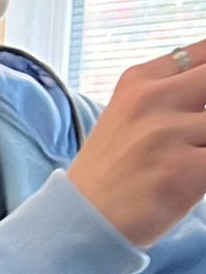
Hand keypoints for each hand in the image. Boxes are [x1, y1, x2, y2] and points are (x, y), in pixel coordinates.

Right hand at [67, 36, 205, 248]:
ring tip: (193, 155)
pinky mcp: (185, 169)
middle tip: (200, 134)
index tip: (201, 103)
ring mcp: (167, 133)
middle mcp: (152, 100)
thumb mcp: (130, 116)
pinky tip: (195, 176)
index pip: (205, 52)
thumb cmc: (112, 172)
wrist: (80, 221)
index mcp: (140, 81)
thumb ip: (174, 95)